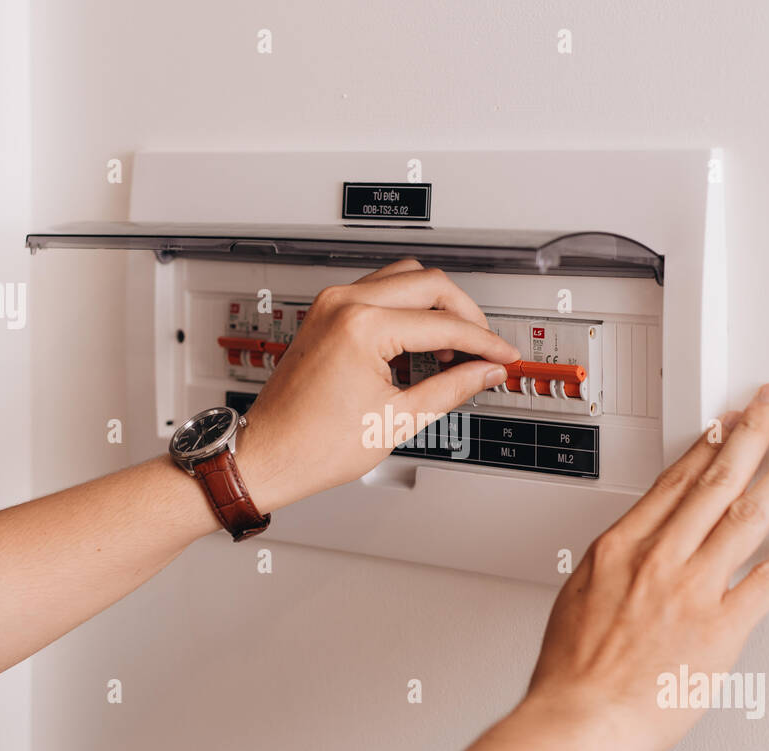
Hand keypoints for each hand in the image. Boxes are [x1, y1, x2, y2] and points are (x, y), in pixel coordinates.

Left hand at [235, 260, 518, 511]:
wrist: (267, 455)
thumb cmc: (312, 445)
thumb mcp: (397, 420)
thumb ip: (451, 388)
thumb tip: (484, 372)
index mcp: (361, 326)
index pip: (443, 324)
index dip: (483, 342)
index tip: (501, 356)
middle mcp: (343, 303)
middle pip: (429, 283)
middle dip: (465, 315)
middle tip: (483, 349)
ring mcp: (331, 304)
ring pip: (404, 278)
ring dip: (435, 306)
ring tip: (452, 349)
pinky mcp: (325, 313)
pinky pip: (379, 292)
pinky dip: (407, 310)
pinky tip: (419, 344)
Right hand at [525, 384, 768, 750]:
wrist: (578, 718)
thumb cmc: (572, 672)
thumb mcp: (577, 597)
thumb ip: (612, 569)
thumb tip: (627, 557)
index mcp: (620, 548)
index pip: (675, 481)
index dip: (707, 445)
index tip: (727, 422)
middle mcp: (659, 559)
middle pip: (715, 481)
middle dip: (751, 435)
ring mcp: (692, 590)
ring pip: (746, 516)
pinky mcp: (720, 629)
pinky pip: (767, 582)